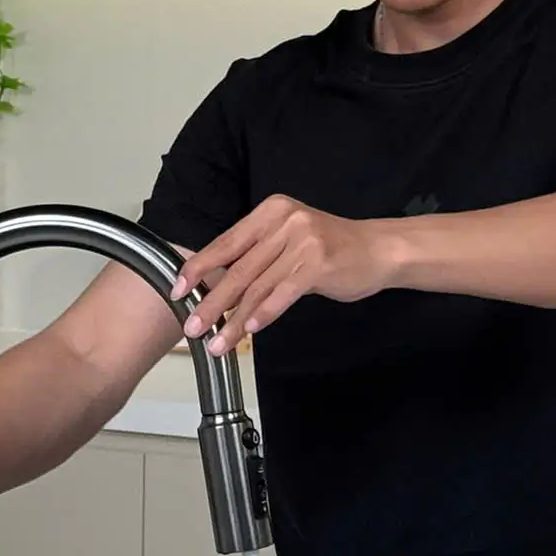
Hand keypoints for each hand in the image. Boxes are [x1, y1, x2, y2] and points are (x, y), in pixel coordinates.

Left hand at [173, 196, 398, 354]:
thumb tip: (217, 287)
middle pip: (238, 268)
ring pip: (257, 286)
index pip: (225, 242)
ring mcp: (303, 241)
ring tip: (217, 343)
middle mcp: (284, 221)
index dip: (198, 268)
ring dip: (233, 320)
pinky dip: (263, 314)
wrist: (379, 250)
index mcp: (270, 212)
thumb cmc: (330, 249)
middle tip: (191, 327)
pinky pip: (282, 293)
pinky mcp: (319, 263)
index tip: (177, 291)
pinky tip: (249, 331)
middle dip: (211, 302)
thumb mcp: (289, 241)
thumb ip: (257, 256)